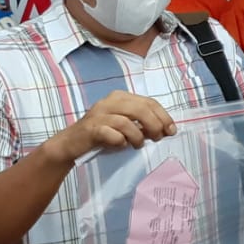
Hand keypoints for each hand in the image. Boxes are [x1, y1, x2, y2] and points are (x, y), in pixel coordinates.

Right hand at [48, 90, 175, 162]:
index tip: (172, 130)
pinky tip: (121, 145)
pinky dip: (121, 141)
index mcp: (120, 97)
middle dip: (155, 124)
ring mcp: (99, 114)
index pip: (149, 102)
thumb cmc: (102, 134)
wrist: (71, 144)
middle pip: (141, 109)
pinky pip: (112, 134)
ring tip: (138, 145)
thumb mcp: (125, 125)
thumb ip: (143, 123)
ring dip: (137, 136)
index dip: (163, 116)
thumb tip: (166, 129)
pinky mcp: (91, 129)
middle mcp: (109, 102)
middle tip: (158, 138)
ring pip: (127, 122)